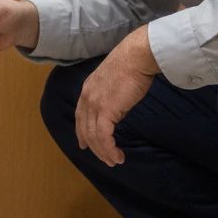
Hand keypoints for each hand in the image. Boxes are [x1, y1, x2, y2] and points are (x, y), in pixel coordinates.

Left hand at [76, 26, 160, 166]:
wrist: (137, 56)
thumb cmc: (132, 64)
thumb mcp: (116, 80)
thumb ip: (111, 93)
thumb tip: (118, 104)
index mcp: (88, 89)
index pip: (80, 116)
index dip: (81, 132)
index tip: (83, 144)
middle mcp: (87, 98)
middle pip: (85, 129)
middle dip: (94, 147)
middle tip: (105, 159)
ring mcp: (94, 105)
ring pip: (94, 137)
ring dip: (104, 152)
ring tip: (114, 161)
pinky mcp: (105, 111)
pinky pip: (104, 137)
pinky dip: (109, 150)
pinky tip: (117, 157)